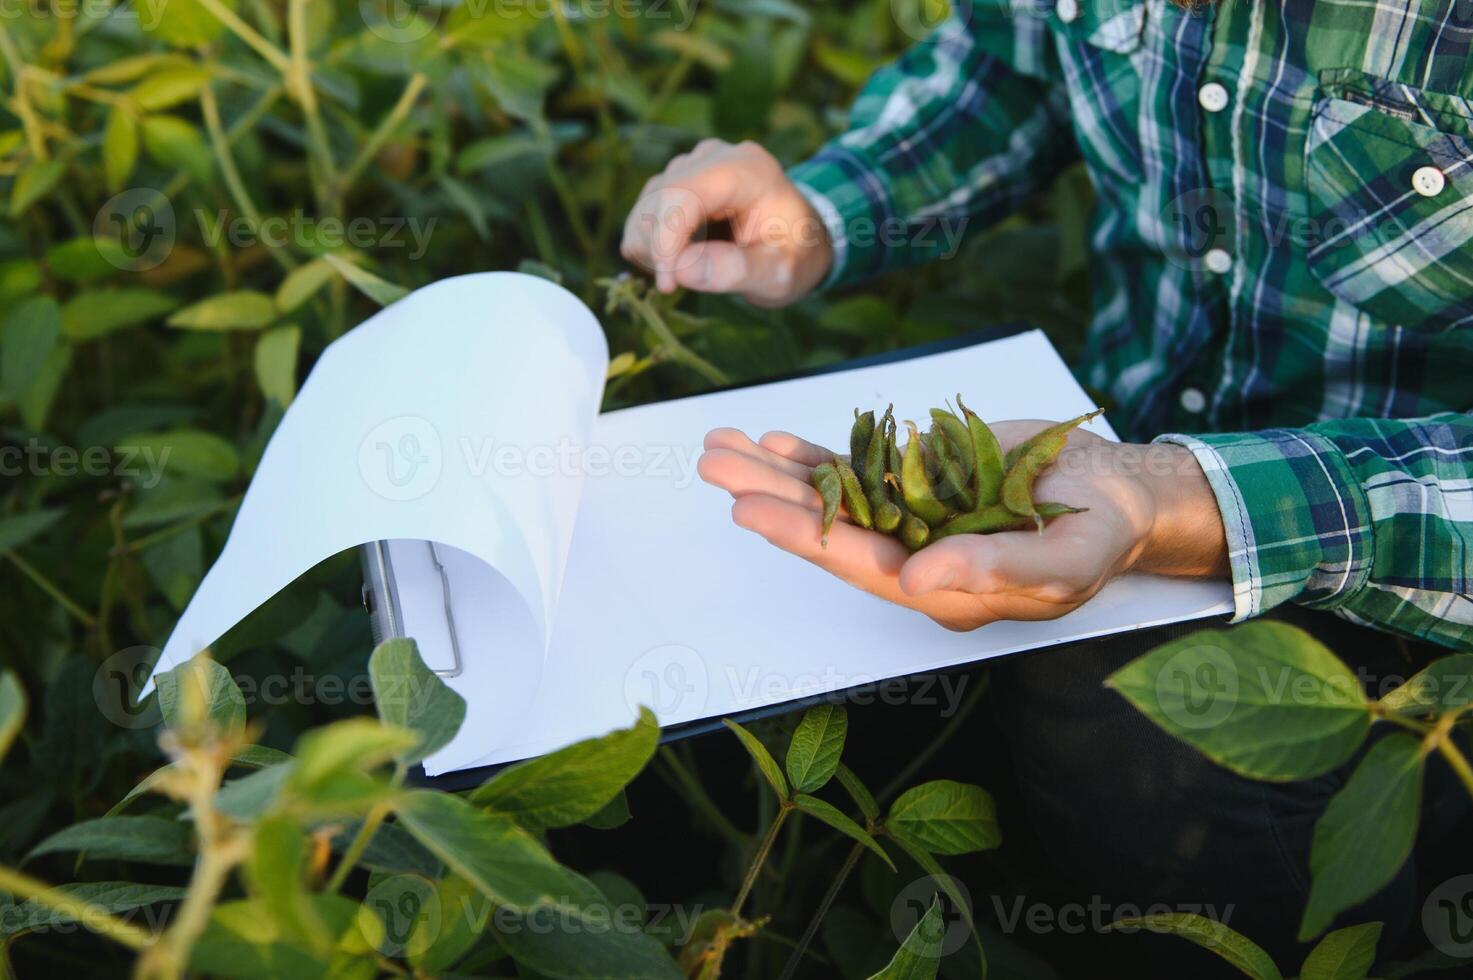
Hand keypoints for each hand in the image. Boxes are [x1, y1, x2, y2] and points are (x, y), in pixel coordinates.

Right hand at [620, 139, 832, 306]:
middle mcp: (715, 157)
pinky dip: (650, 243)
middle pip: (658, 196)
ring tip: (687, 271)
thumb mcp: (780, 274)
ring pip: (645, 205)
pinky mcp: (677, 182)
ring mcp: (692, 166)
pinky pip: (644, 212)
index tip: (668, 283)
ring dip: (652, 248)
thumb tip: (681, 270)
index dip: (665, 239)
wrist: (800, 239)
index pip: (683, 192)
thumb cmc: (795, 255)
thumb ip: (738, 271)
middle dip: (657, 248)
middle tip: (676, 285)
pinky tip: (679, 260)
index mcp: (747, 170)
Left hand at [697, 422, 1228, 630]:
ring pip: (833, 493)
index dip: (804, 538)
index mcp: (941, 589)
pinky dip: (816, 454)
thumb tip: (918, 582)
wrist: (1116, 492)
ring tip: (719, 446)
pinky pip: (858, 467)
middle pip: (829, 526)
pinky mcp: (919, 480)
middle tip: (713, 466)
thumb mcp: (1064, 562)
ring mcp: (912, 515)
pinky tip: (772, 440)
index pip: (861, 563)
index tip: (750, 511)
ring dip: (776, 472)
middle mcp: (914, 555)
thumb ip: (996, 573)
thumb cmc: (1099, 537)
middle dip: (769, 497)